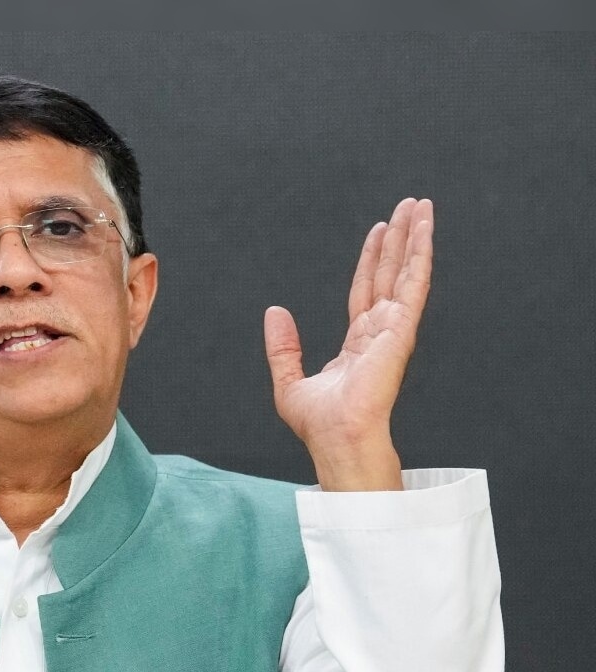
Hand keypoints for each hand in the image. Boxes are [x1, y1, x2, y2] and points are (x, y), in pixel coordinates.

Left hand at [263, 198, 432, 490]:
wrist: (336, 438)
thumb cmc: (319, 424)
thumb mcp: (289, 381)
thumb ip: (283, 347)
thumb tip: (274, 312)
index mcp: (358, 344)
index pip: (366, 291)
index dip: (371, 260)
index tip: (379, 231)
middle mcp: (380, 333)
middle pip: (390, 274)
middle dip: (399, 240)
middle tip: (409, 206)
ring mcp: (393, 330)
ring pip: (406, 273)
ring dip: (414, 238)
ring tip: (421, 206)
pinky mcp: (400, 330)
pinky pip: (413, 285)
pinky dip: (420, 256)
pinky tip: (424, 231)